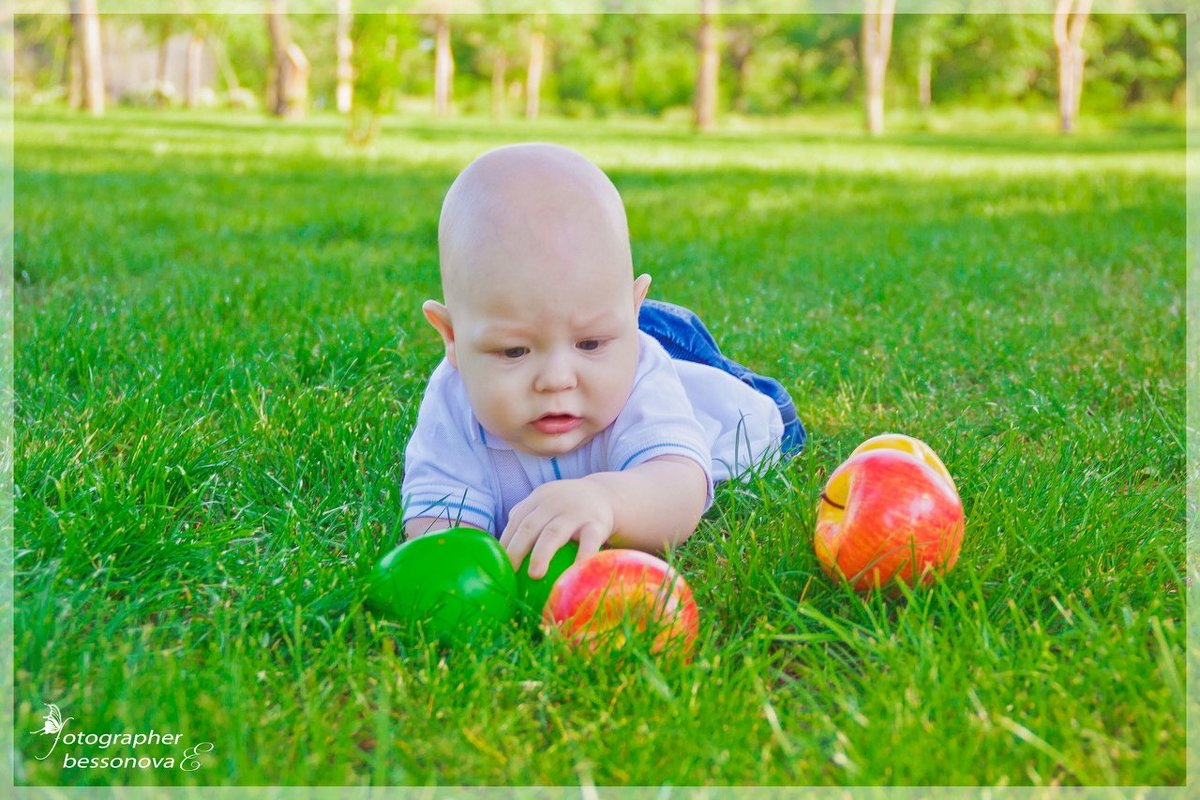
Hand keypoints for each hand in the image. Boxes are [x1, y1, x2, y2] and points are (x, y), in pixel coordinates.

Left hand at [500, 478, 614, 578]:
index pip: (516, 520)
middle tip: (509, 572)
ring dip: (541, 554)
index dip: (505, 542)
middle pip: (530, 526)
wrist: (606, 495)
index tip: (497, 565)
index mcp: (538, 498)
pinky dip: (581, 557)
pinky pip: (588, 542)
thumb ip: (526, 521)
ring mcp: (575, 512)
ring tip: (534, 575)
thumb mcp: (547, 505)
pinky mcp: (597, 523)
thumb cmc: (567, 510)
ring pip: (554, 533)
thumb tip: (500, 556)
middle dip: (516, 549)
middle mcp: (554, 502)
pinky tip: (573, 574)